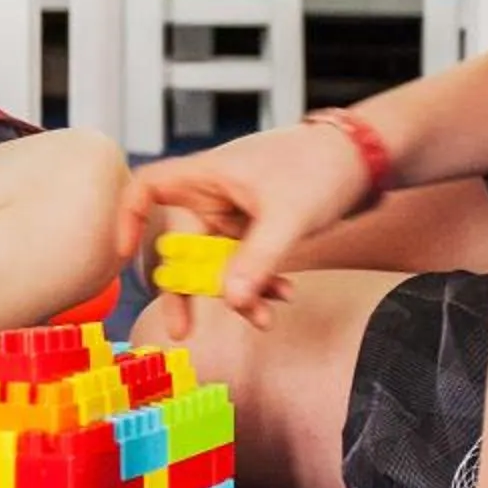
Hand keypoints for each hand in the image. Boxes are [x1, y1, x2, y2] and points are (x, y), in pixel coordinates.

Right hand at [117, 119, 377, 327]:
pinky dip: (258, 284)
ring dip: (235, 293)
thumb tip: (229, 301)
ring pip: (216, 264)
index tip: (123, 253)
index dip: (128, 218)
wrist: (364, 158)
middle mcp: (213, 195)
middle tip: (185, 329)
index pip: (147, 188)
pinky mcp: (257, 229)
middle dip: (185, 289)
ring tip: (264, 318)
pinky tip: (282, 297)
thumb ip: (258, 260)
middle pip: (179, 246)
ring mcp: (234, 214)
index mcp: (206, 176)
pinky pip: (244, 265)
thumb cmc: (321, 167)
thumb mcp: (288, 216)